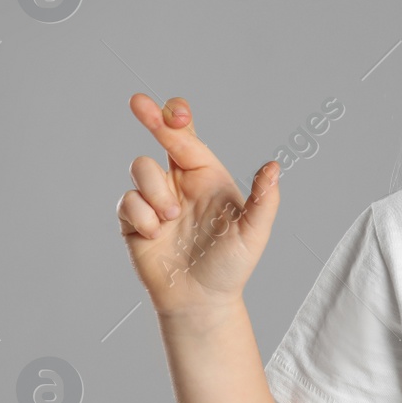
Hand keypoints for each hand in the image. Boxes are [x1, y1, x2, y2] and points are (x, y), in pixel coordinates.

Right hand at [117, 94, 280, 316]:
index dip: (178, 117)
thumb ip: (264, 199)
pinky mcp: (133, 219)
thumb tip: (274, 167)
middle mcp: (179, 181)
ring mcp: (155, 199)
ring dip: (157, 192)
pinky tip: (157, 235)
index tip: (174, 112)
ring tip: (172, 219)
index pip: (188, 137)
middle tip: (137, 102)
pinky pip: (127, 201)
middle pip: (160, 136)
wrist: (201, 300)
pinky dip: (142, 216)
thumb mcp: (254, 232)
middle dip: (150, 116)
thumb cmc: (231, 265)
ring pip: (141, 169)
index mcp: (207, 175)